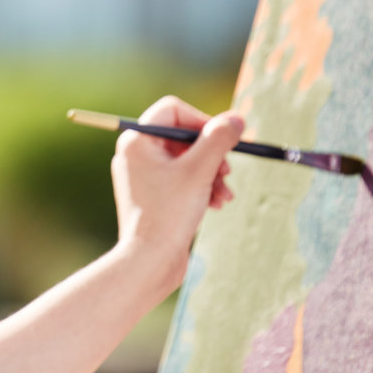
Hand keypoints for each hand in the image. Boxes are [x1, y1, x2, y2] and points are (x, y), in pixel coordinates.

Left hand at [110, 96, 243, 277]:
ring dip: (211, 173)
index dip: (202, 120)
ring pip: (187, 160)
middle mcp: (136, 154)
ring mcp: (143, 175)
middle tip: (227, 169)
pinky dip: (202, 187)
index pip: (174, 110)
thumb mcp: (199, 171)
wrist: (149, 262)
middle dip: (211, 153)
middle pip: (183, 136)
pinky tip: (217, 204)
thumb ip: (218, 139)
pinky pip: (183, 179)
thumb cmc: (169, 214)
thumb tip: (236, 118)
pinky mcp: (154, 195)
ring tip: (225, 194)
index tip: (224, 139)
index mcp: (137, 140)